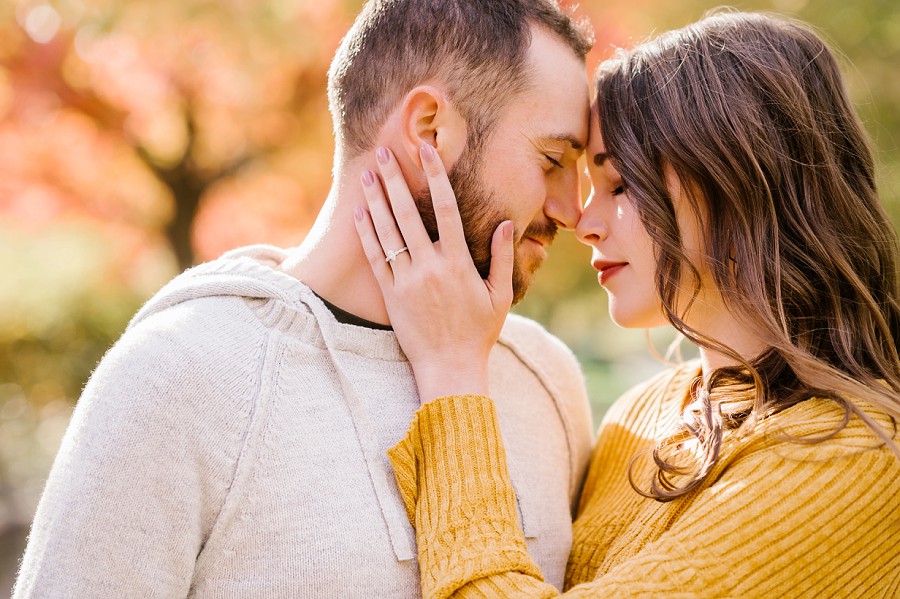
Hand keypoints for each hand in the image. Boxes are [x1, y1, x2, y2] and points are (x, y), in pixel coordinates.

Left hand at [353, 144, 513, 401]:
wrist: (449, 368)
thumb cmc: (479, 333)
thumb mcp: (500, 296)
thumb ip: (504, 258)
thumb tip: (506, 223)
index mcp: (458, 263)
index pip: (446, 208)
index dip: (435, 176)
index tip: (427, 151)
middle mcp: (429, 267)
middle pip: (408, 213)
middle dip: (394, 179)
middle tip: (382, 152)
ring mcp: (406, 281)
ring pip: (387, 232)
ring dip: (375, 200)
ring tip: (365, 174)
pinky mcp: (390, 295)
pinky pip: (374, 258)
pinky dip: (366, 234)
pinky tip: (358, 213)